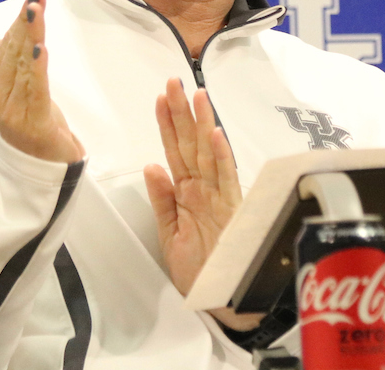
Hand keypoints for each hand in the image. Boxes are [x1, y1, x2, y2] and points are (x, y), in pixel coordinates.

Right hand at [0, 0, 84, 163]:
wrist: (43, 163)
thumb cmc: (29, 121)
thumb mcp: (14, 89)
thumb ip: (4, 65)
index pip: (4, 45)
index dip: (19, 21)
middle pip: (13, 50)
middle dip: (26, 21)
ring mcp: (12, 110)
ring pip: (24, 63)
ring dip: (32, 34)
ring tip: (37, 11)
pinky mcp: (33, 121)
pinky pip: (36, 87)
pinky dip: (38, 66)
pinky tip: (42, 48)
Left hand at [143, 79, 263, 330]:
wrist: (223, 302)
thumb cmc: (200, 270)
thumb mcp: (170, 236)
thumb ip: (162, 201)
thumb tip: (151, 165)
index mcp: (188, 194)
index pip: (175, 151)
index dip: (167, 125)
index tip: (160, 98)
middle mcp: (204, 190)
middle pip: (191, 145)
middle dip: (182, 113)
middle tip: (173, 82)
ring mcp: (219, 198)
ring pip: (209, 154)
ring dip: (202, 124)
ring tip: (196, 95)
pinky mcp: (233, 212)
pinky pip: (227, 180)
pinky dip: (222, 157)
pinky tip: (217, 135)